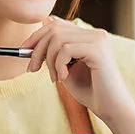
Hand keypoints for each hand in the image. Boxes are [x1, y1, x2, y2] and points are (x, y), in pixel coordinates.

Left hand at [20, 19, 134, 123]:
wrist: (111, 108)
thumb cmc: (90, 91)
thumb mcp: (65, 69)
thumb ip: (54, 54)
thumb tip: (32, 42)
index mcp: (88, 36)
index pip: (57, 24)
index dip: (37, 35)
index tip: (23, 51)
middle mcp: (95, 34)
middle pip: (54, 28)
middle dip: (37, 48)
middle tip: (31, 69)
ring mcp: (98, 39)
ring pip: (58, 39)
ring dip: (48, 60)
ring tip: (53, 78)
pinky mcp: (98, 49)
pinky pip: (66, 49)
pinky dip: (59, 65)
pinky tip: (64, 78)